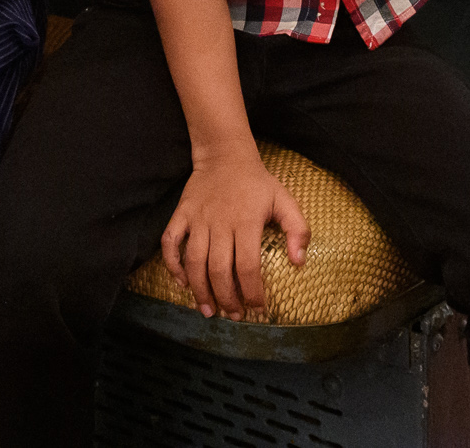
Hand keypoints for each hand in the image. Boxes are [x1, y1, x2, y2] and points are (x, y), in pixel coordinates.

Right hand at [157, 150, 310, 318]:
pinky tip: (182, 283)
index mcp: (246, 221)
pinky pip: (170, 243)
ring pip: (194, 262)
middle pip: (219, 270)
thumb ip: (297, 230)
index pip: (248, 266)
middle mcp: (220, 223)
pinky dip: (173, 265)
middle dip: (227, 298)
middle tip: (235, 315)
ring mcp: (197, 219)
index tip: (258, 308)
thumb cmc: (257, 183)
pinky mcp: (181, 214)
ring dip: (200, 290)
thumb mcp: (285, 200)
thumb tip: (299, 262)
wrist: (224, 154)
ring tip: (209, 311)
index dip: (252, 292)